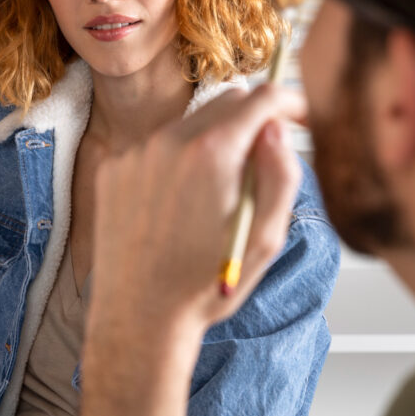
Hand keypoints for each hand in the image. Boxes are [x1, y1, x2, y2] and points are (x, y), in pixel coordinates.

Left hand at [76, 84, 306, 415]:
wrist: (139, 318)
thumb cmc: (205, 285)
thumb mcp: (266, 237)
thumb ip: (281, 174)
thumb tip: (277, 130)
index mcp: (211, 152)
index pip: (260, 97)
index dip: (289, 101)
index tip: (300, 115)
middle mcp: (168, 141)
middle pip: (227, 101)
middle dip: (254, 120)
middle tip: (266, 159)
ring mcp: (136, 153)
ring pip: (191, 122)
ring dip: (214, 141)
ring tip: (218, 194)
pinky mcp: (113, 169)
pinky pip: (158, 145)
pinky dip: (178, 159)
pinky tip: (180, 203)